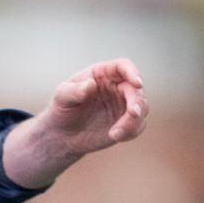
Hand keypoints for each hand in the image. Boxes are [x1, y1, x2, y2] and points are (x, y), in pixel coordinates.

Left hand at [1, 59, 149, 188]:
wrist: (63, 134)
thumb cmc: (62, 109)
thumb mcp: (61, 97)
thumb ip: (74, 91)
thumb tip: (91, 85)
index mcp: (103, 73)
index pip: (123, 66)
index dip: (132, 72)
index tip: (137, 83)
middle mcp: (117, 86)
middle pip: (136, 89)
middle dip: (136, 101)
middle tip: (132, 113)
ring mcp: (124, 105)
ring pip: (142, 108)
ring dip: (133, 121)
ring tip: (115, 134)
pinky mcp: (126, 123)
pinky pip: (138, 126)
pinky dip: (131, 132)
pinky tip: (114, 137)